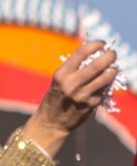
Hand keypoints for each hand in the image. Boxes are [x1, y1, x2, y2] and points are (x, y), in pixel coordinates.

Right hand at [23, 40, 117, 156]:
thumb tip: (95, 53)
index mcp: (61, 74)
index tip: (101, 43)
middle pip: (97, 64)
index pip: (81, 52)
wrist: (51, 122)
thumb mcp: (59, 80)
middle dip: (109, 55)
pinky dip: (108, 82)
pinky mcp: (91, 104)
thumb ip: (74, 68)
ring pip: (106, 77)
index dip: (95, 44)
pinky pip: (104, 88)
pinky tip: (106, 80)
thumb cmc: (56, 96)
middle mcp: (71, 84)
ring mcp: (82, 95)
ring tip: (113, 67)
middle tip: (112, 53)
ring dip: (113, 69)